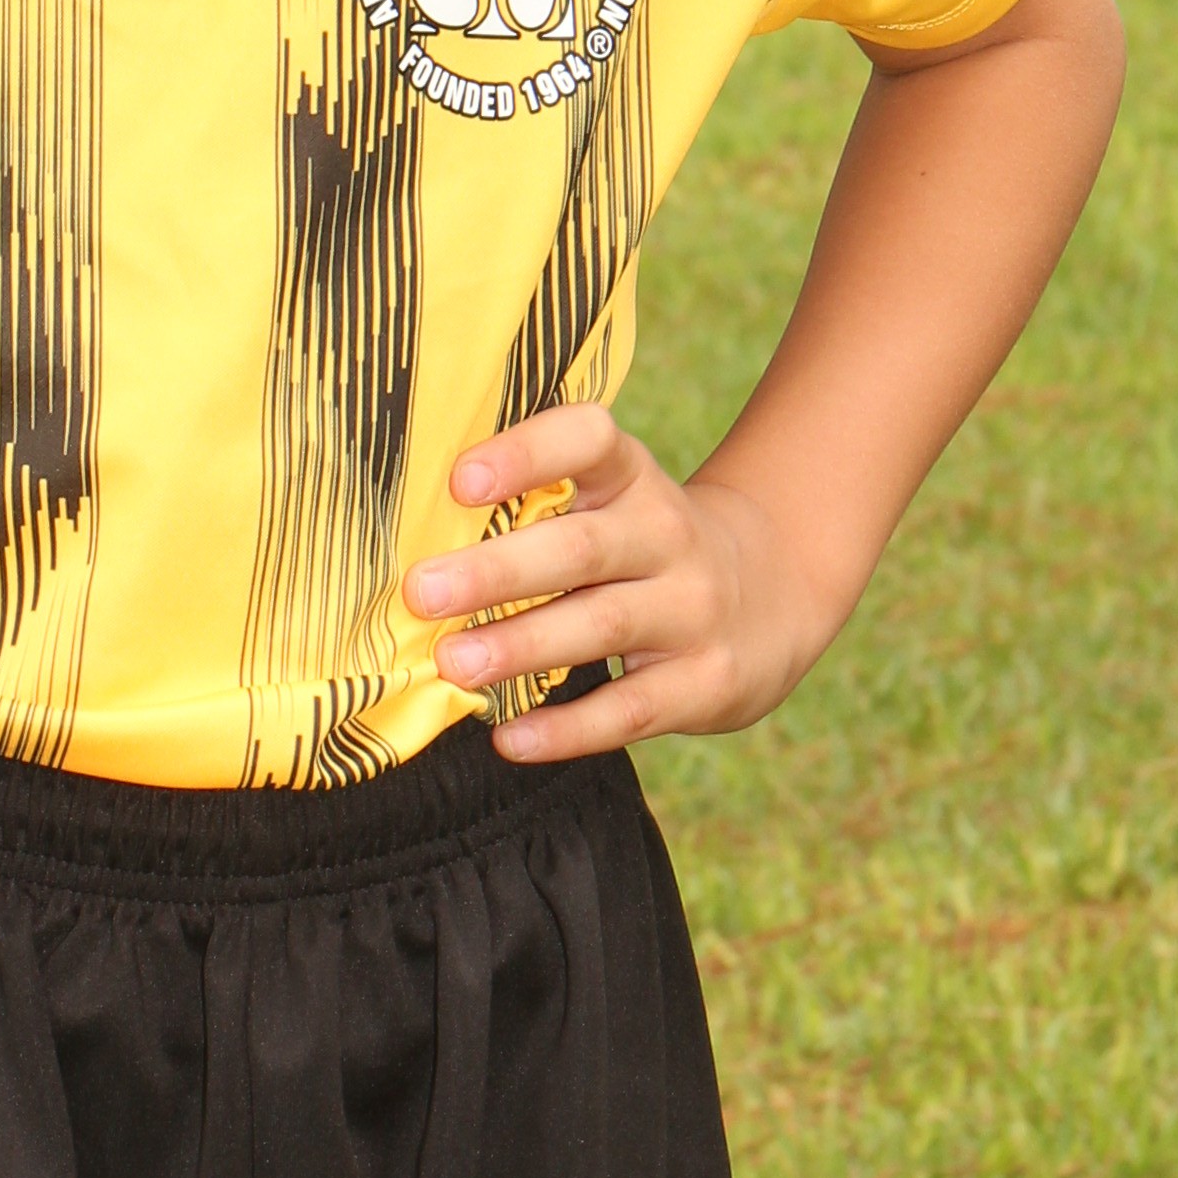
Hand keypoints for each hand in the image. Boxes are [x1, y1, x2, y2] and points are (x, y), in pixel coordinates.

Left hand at [404, 402, 849, 766]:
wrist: (772, 596)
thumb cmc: (640, 546)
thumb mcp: (610, 502)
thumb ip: (532, 504)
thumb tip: (405, 533)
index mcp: (630, 477)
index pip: (589, 440)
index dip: (527, 453)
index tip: (460, 481)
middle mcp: (666, 533)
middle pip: (582, 547)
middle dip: (498, 570)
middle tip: (421, 591)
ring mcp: (691, 609)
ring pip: (602, 624)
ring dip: (522, 645)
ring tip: (453, 662)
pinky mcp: (705, 681)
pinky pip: (629, 710)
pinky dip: (566, 728)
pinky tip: (507, 737)